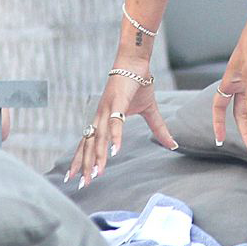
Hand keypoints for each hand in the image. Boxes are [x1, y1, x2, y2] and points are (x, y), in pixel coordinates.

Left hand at [66, 62, 176, 187]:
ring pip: (101, 137)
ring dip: (98, 157)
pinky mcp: (117, 101)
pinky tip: (115, 152)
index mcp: (103, 118)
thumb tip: (173, 144)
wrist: (136, 61)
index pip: (89, 142)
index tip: (73, 177)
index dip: (81, 159)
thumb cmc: (138, 83)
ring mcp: (107, 109)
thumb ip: (158, 129)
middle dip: (85, 165)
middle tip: (82, 184)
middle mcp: (101, 116)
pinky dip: (115, 138)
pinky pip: (116, 123)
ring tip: (96, 175)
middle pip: (90, 144)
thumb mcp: (149, 111)